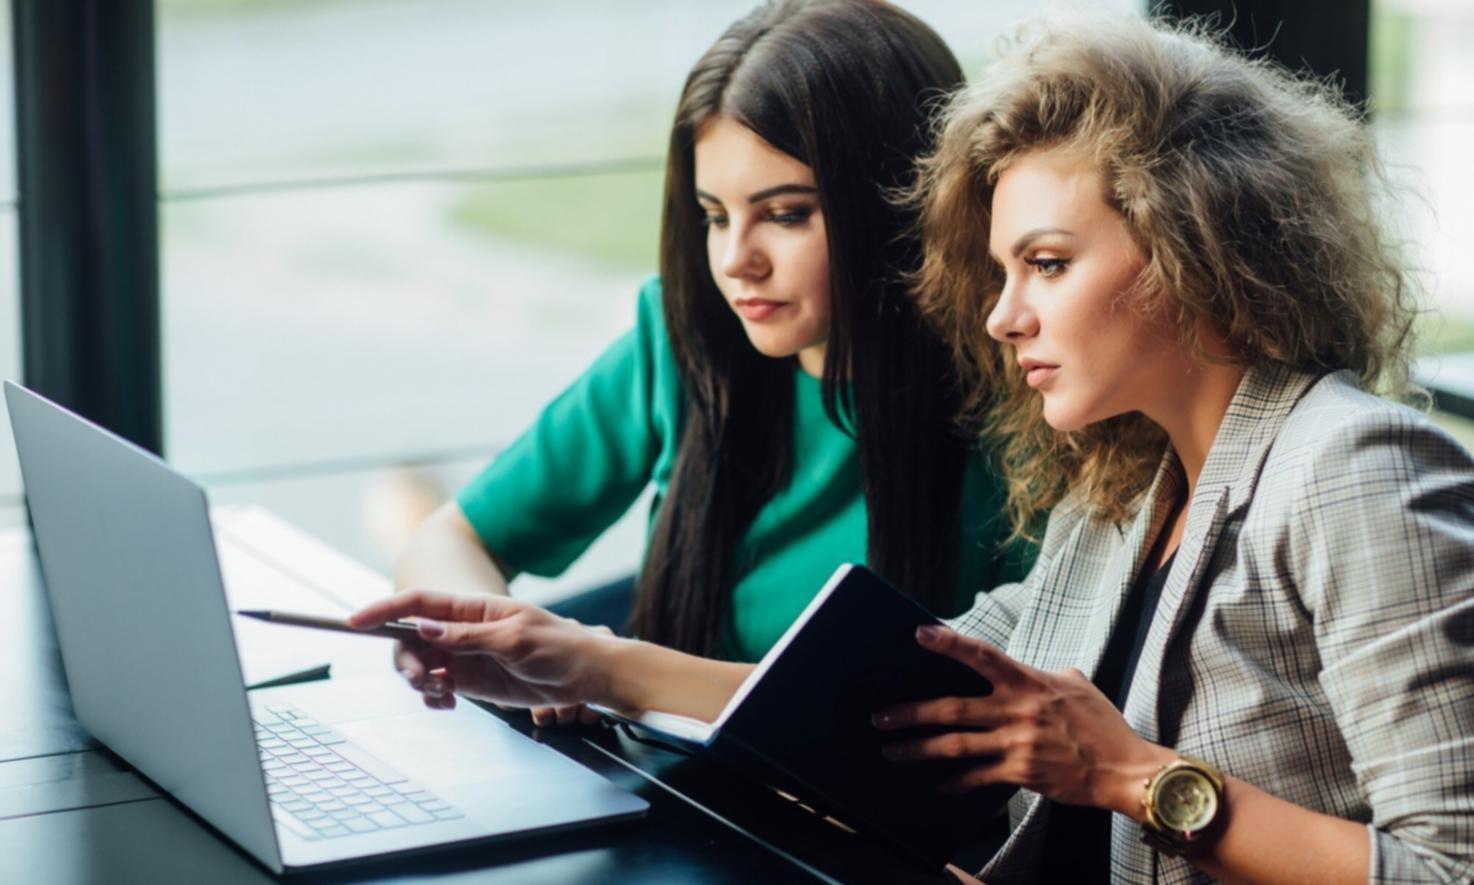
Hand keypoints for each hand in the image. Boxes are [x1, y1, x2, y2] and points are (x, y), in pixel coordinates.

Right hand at [350, 589, 619, 712]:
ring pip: (421, 665)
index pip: (420, 603)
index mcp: (473, 608)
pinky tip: (447, 702)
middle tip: (424, 679)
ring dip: (420, 681)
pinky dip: (433, 696)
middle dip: (405, 659)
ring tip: (442, 693)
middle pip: (411, 638)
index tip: (357, 621)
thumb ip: (467, 636)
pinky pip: (437, 687)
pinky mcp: (471, 680)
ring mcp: (464, 656)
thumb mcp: (514, 638)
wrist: (585, 676)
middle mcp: (462, 630)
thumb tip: (425, 629)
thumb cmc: (559, 646)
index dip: (385, 609)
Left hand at [873, 626, 1172, 816]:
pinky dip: (955, 782)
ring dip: (918, 748)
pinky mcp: (1021, 773)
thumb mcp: (1075, 684)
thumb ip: (1042, 674)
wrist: (1124, 770)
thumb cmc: (1102, 725)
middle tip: (880, 716)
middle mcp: (1019, 711)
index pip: (983, 656)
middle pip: (953, 708)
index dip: (950, 644)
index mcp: (1030, 682)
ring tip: (891, 750)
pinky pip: (977, 777)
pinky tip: (938, 785)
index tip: (920, 634)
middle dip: (912, 712)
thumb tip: (1022, 669)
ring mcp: (1018, 744)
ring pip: (956, 746)